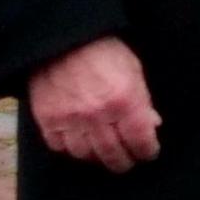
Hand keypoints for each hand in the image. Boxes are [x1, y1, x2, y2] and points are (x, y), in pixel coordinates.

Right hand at [27, 36, 161, 171]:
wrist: (63, 38)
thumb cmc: (104, 51)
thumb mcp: (133, 70)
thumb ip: (143, 101)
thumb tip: (152, 125)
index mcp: (124, 100)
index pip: (140, 141)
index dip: (147, 151)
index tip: (148, 153)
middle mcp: (97, 114)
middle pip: (113, 154)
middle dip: (124, 161)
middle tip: (127, 161)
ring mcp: (70, 118)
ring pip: (85, 154)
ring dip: (97, 157)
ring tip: (103, 154)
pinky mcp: (47, 118)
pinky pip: (58, 146)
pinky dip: (70, 149)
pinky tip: (79, 143)